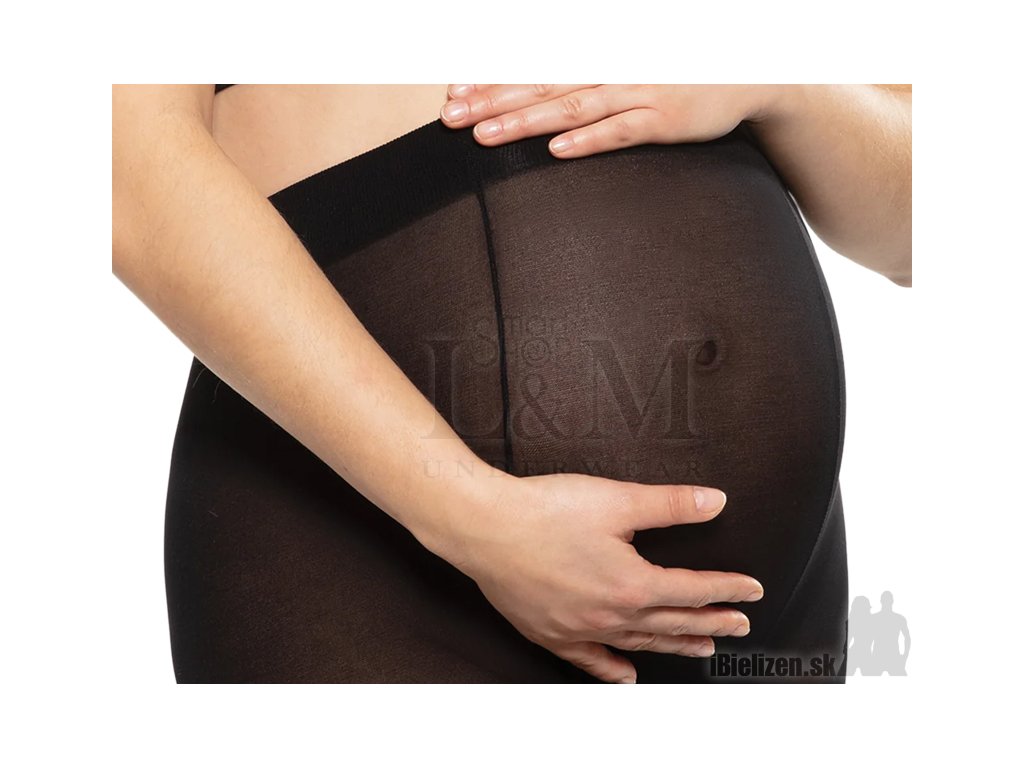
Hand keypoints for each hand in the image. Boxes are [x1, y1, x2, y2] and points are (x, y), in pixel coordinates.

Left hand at [439, 84, 785, 158]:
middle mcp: (611, 67)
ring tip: (486, 136)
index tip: (453, 93)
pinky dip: (588, 140)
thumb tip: (540, 94)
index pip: (535, 64)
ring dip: (527, 121)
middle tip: (450, 119)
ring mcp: (638, 92)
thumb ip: (584, 74)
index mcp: (598, 53)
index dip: (492, 78)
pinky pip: (620, 131)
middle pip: (541, 83)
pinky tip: (557, 150)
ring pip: (572, 107)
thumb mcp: (627, 62)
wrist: (746, 71)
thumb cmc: (676, 69)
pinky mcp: (663, 119)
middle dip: (492, 100)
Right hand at [446, 470, 763, 682]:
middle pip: (673, 623)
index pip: (693, 590)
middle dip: (712, 623)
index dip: (727, 589)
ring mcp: (580, 629)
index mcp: (632, 583)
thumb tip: (714, 502)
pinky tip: (626, 674)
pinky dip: (611, 668)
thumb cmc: (543, 511)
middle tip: (738, 626)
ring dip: (674, 645)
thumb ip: (670, 504)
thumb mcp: (616, 499)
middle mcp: (610, 614)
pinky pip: (589, 660)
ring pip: (639, 643)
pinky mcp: (550, 632)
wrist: (484, 526)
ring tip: (702, 648)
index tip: (751, 591)